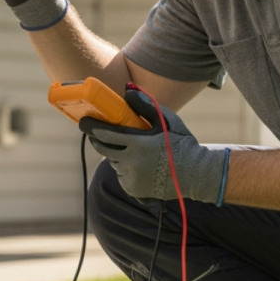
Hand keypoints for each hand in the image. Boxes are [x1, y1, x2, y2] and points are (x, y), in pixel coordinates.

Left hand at [80, 89, 228, 203]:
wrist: (196, 174)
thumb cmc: (181, 143)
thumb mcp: (166, 120)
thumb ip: (145, 106)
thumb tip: (126, 91)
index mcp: (138, 143)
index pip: (104, 133)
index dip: (90, 126)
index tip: (83, 121)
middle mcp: (131, 162)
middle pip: (103, 148)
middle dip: (97, 139)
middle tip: (97, 132)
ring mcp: (131, 178)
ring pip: (113, 162)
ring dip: (115, 154)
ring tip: (130, 148)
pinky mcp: (133, 189)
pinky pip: (121, 175)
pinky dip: (124, 168)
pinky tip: (138, 164)